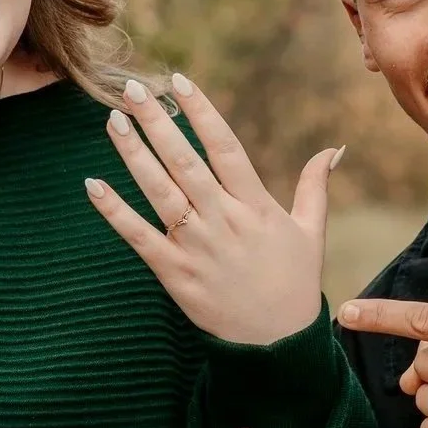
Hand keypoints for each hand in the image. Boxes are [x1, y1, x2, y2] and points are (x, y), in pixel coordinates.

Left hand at [84, 72, 337, 344]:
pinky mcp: (175, 274)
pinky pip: (139, 237)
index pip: (224, 147)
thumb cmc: (294, 284)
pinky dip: (115, 212)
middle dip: (157, 122)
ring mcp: (197, 247)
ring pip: (159, 192)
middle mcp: (224, 221)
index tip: (179, 81)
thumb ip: (315, 186)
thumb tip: (334, 149)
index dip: (201, 112)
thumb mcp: (311, 232)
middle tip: (131, 89)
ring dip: (134, 155)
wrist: (276, 345)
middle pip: (185, 162)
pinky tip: (93, 185)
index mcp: (256, 206)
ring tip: (113, 122)